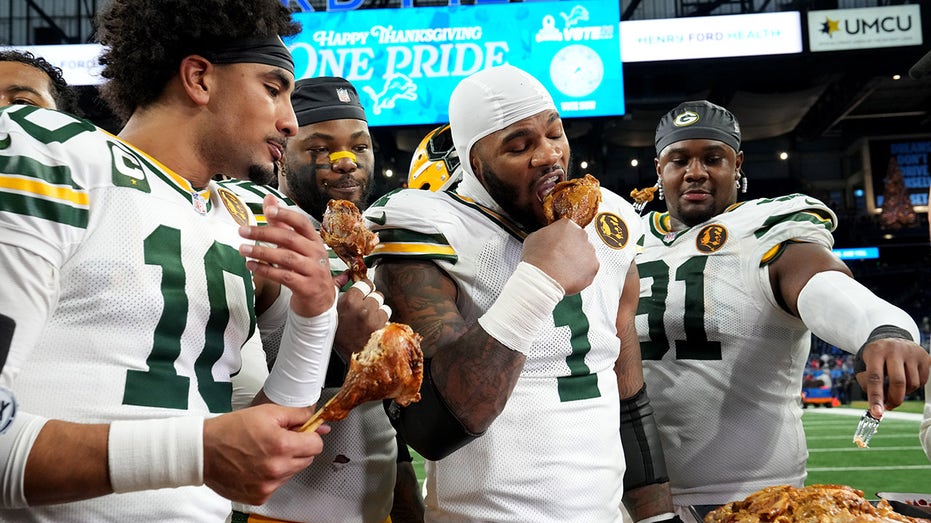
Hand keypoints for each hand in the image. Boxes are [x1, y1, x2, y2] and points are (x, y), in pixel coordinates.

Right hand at [202, 403, 329, 504]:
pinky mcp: (259, 496)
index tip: (299, 434)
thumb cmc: (231, 430)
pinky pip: (277, 485)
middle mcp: (277, 468)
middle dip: (297, 449)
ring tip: (262, 452)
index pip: (316, 445)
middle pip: (307, 460)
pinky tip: (256, 465)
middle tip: (277, 441)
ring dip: (284, 463)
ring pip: (292, 473)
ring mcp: (268, 485)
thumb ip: (297, 417)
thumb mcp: (267, 412)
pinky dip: (270, 476)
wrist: (203, 450)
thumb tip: (318, 423)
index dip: (309, 436)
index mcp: (282, 445)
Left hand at [239, 195, 335, 316]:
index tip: (268, 211)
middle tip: (242, 231)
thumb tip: (268, 199)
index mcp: (315, 240)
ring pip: (286, 258)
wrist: (321, 301)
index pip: (301, 222)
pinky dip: (265, 270)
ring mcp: (314, 271)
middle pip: (289, 239)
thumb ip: (282, 223)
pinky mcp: (307, 288)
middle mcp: (317, 254)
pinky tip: (251, 266)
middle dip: (264, 233)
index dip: (285, 215)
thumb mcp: (298, 246)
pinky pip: (284, 277)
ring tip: (243, 249)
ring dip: (261, 252)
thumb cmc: (306, 269)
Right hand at [334, 279, 390, 361]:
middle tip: (364, 307)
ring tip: (368, 317)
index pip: (366, 284)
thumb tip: (346, 273)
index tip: (364, 291)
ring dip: (378, 310)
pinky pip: (387, 317)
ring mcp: (373, 320)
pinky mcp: (380, 330)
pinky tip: (372, 324)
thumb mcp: (330, 305)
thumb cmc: (333, 329)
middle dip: (371, 299)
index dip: (365, 288)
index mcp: (349, 301)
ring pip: (384, 306)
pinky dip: (381, 320)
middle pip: (377, 294)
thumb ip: (337, 285)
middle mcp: (363, 309)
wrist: (338, 352)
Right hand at [521, 218, 597, 294]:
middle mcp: (582, 235)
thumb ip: (546, 234)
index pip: (567, 229)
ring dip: (577, 262)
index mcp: (567, 225)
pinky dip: (582, 274)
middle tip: (560, 259)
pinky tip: (570, 276)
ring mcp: (590, 251)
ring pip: (585, 256)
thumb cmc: (537, 258)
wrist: (543, 277)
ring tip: (564, 270)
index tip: (557, 246)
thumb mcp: (534, 237)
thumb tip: (547, 238)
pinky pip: (589, 270)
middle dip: (571, 250)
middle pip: (579, 241)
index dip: (561, 239)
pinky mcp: (594, 266)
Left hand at [857, 338, 929, 416]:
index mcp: (876, 352)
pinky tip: (906, 380)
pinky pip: (921, 381)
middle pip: (898, 382)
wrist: (891, 339)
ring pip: (912, 384)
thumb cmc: (876, 358)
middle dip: (894, 399)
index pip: (875, 378)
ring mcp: (911, 353)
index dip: (875, 397)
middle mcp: (894, 351)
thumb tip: (877, 404)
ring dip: (904, 393)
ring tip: (896, 388)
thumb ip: (866, 384)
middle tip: (889, 406)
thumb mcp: (864, 366)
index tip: (876, 412)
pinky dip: (914, 387)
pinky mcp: (924, 357)